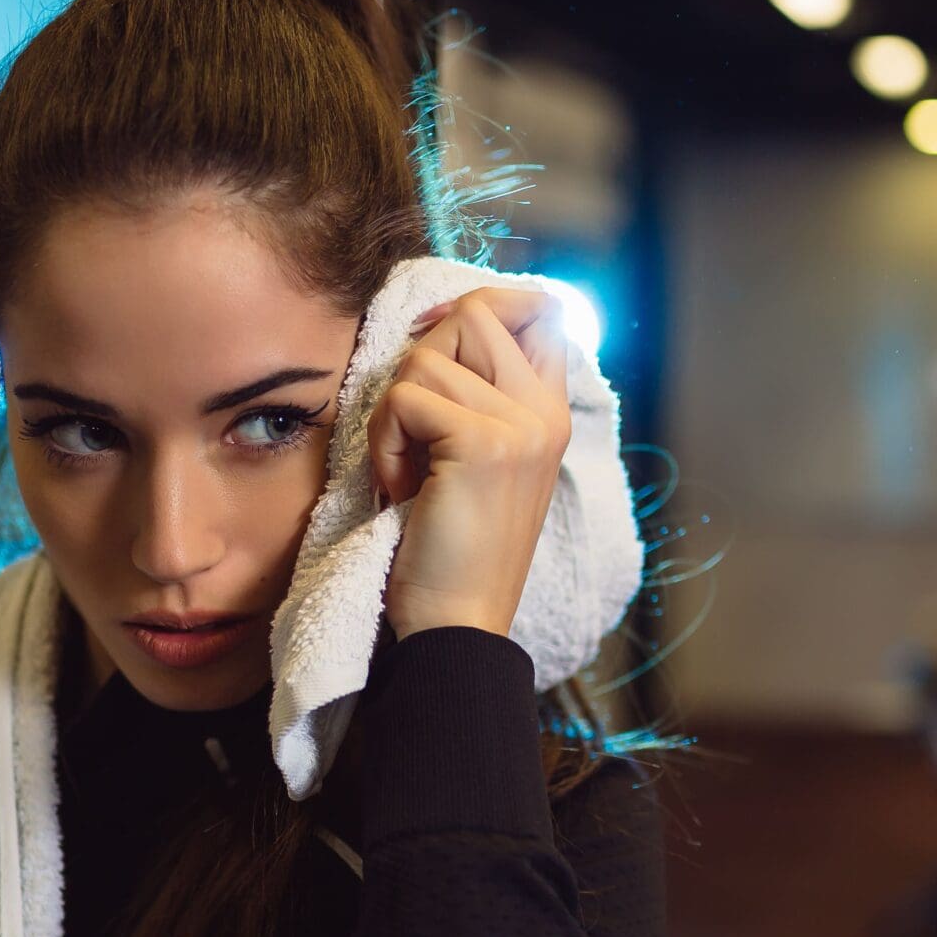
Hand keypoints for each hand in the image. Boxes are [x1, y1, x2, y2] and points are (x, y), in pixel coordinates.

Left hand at [365, 287, 571, 639]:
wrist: (455, 625)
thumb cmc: (451, 549)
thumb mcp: (475, 460)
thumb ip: (479, 394)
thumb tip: (440, 319)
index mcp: (551, 413)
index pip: (538, 311)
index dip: (478, 312)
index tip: (439, 351)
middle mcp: (545, 412)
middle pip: (475, 314)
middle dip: (423, 360)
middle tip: (416, 431)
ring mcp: (520, 425)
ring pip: (425, 357)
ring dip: (394, 416)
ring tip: (410, 474)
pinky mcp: (482, 443)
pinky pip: (402, 399)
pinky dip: (385, 444)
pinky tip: (402, 491)